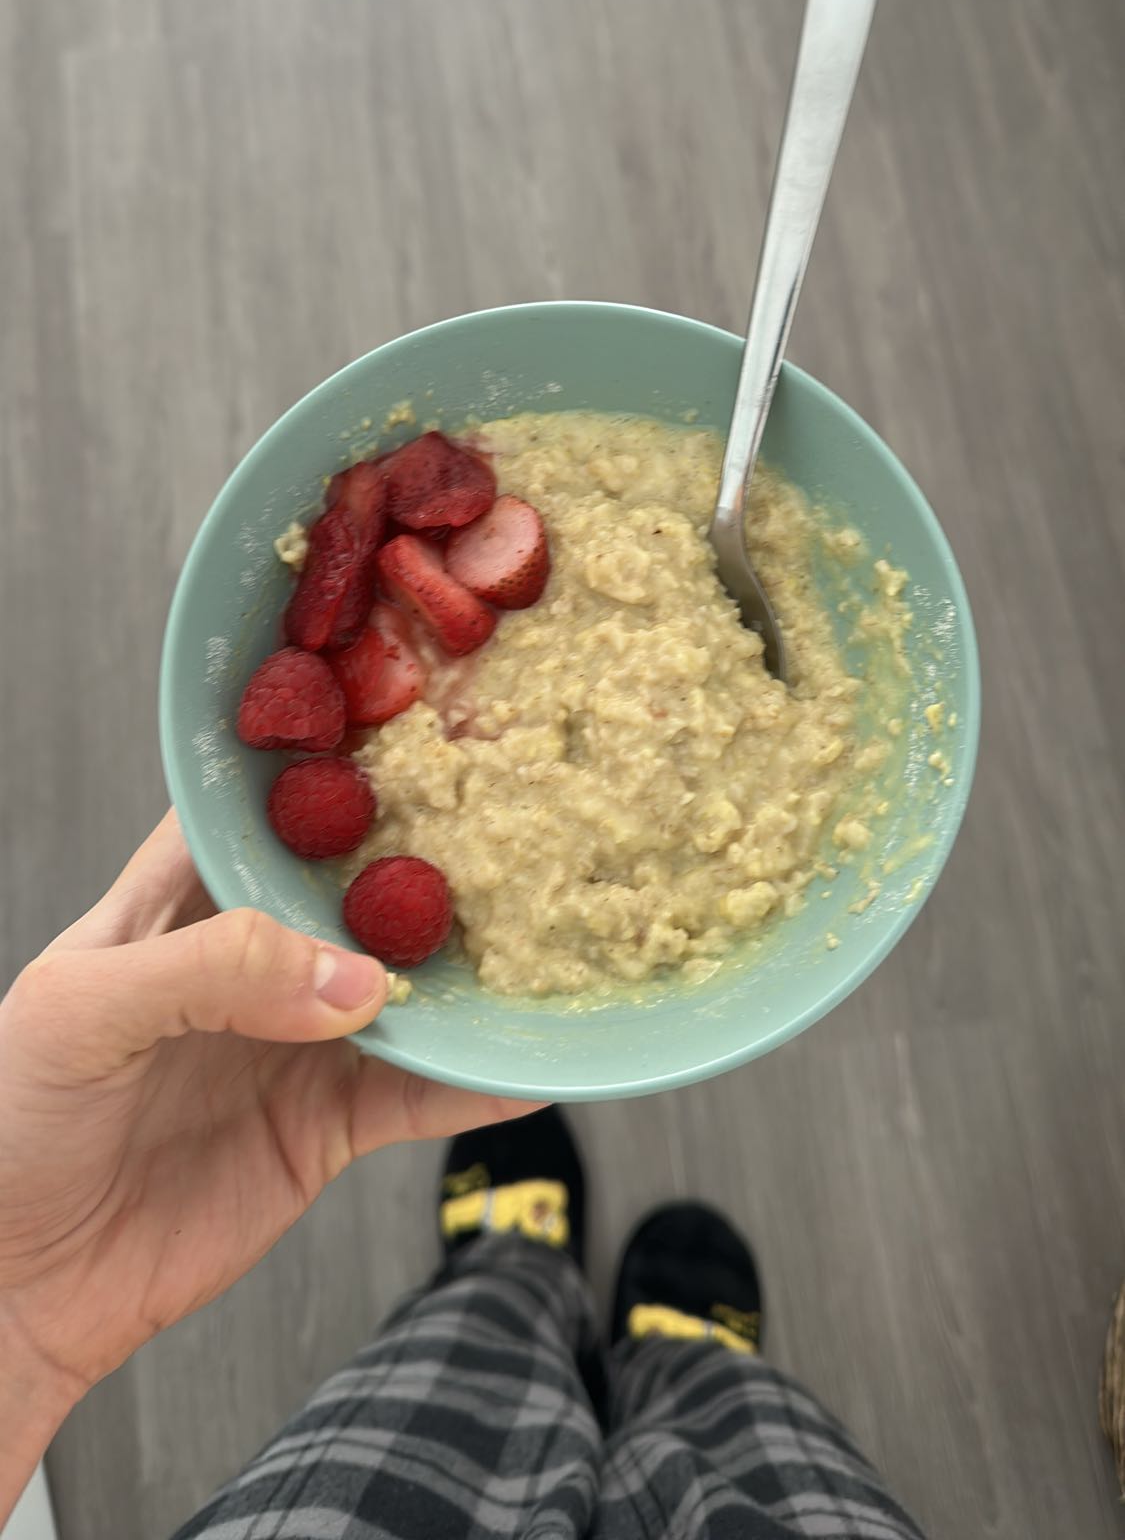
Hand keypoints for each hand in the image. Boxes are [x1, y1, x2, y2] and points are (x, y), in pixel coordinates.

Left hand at [0, 813, 534, 1512]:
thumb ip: (213, 972)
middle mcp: (248, 956)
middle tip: (511, 820)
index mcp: (175, 899)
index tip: (408, 725)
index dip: (323, 765)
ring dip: (466, 970)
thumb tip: (356, 977)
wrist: (18, 1287)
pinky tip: (527, 1065)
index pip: (256, 807)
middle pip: (354, 889)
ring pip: (402, 987)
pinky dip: (474, 1082)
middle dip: (424, 856)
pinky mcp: (324, 1125)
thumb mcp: (86, 1012)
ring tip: (545, 936)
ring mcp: (294, 1039)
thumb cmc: (12, 1120)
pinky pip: (416, 1096)